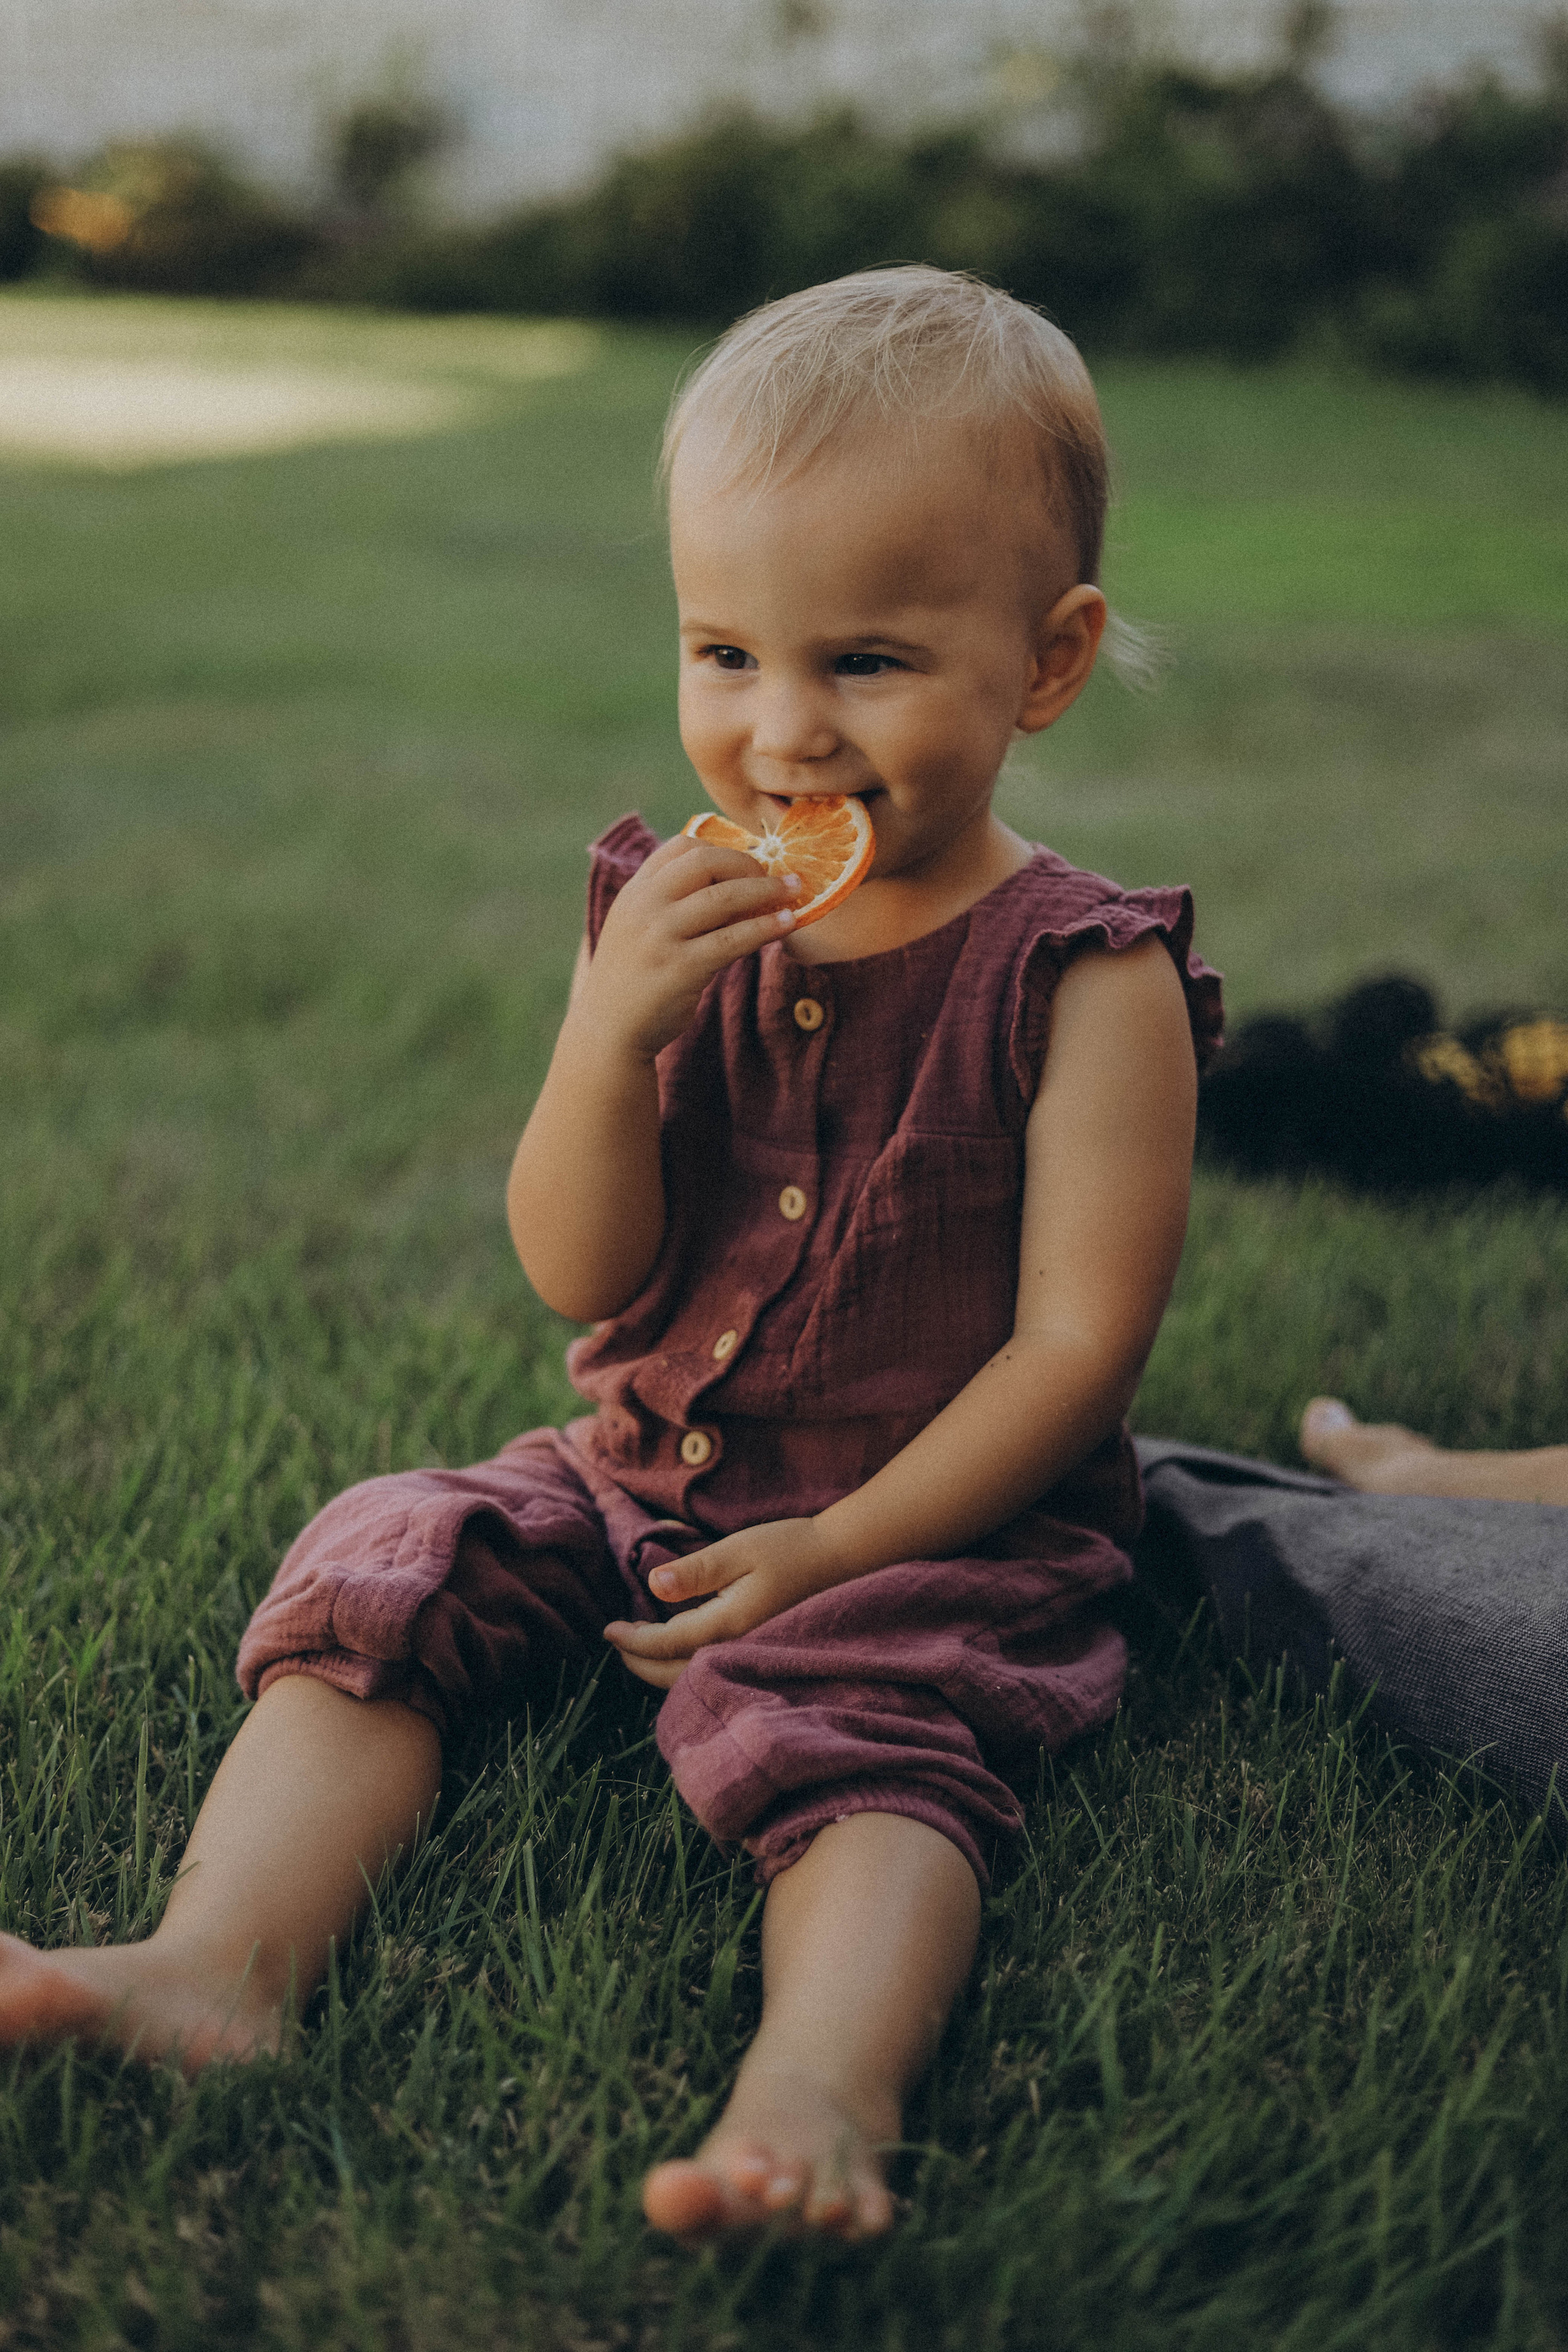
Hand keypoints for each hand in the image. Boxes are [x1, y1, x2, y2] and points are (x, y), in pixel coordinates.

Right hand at [574, 834, 799, 1062]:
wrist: (608, 1030)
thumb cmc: (636, 978)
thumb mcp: (642, 929)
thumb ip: (675, 905)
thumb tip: (740, 888)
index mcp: (635, 892)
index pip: (681, 846)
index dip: (722, 850)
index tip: (748, 865)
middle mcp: (644, 907)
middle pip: (704, 862)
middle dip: (748, 864)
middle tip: (777, 878)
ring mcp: (660, 937)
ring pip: (723, 897)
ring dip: (766, 890)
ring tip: (794, 891)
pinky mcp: (680, 969)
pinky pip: (732, 939)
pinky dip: (765, 928)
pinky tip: (786, 924)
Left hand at [604, 1517, 839, 1688]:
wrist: (842, 1559)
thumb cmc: (790, 1547)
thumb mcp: (739, 1549)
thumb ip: (697, 1570)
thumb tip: (653, 1585)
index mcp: (729, 1624)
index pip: (667, 1643)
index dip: (633, 1641)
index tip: (607, 1630)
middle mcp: (738, 1648)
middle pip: (675, 1673)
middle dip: (640, 1662)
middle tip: (616, 1642)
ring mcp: (750, 1654)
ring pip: (693, 1677)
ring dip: (661, 1667)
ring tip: (639, 1647)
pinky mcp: (758, 1650)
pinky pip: (712, 1668)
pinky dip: (684, 1665)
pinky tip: (677, 1646)